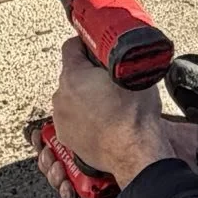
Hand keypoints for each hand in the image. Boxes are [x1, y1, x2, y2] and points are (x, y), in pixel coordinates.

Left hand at [35, 40, 197, 197]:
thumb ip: (119, 57)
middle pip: (71, 74)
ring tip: (106, 104)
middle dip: (87, 74)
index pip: (71, 47)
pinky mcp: (66, 136)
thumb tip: (118, 49)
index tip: (95, 49)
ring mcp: (61, 119)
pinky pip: (72, 118)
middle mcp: (61, 97)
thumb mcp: (134, 74)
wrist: (135, 152)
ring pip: (71, 98)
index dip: (86, 44)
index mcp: (74, 77)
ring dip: (84, 97)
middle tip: (108, 80)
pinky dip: (82, 117)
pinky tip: (101, 120)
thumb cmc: (135, 117)